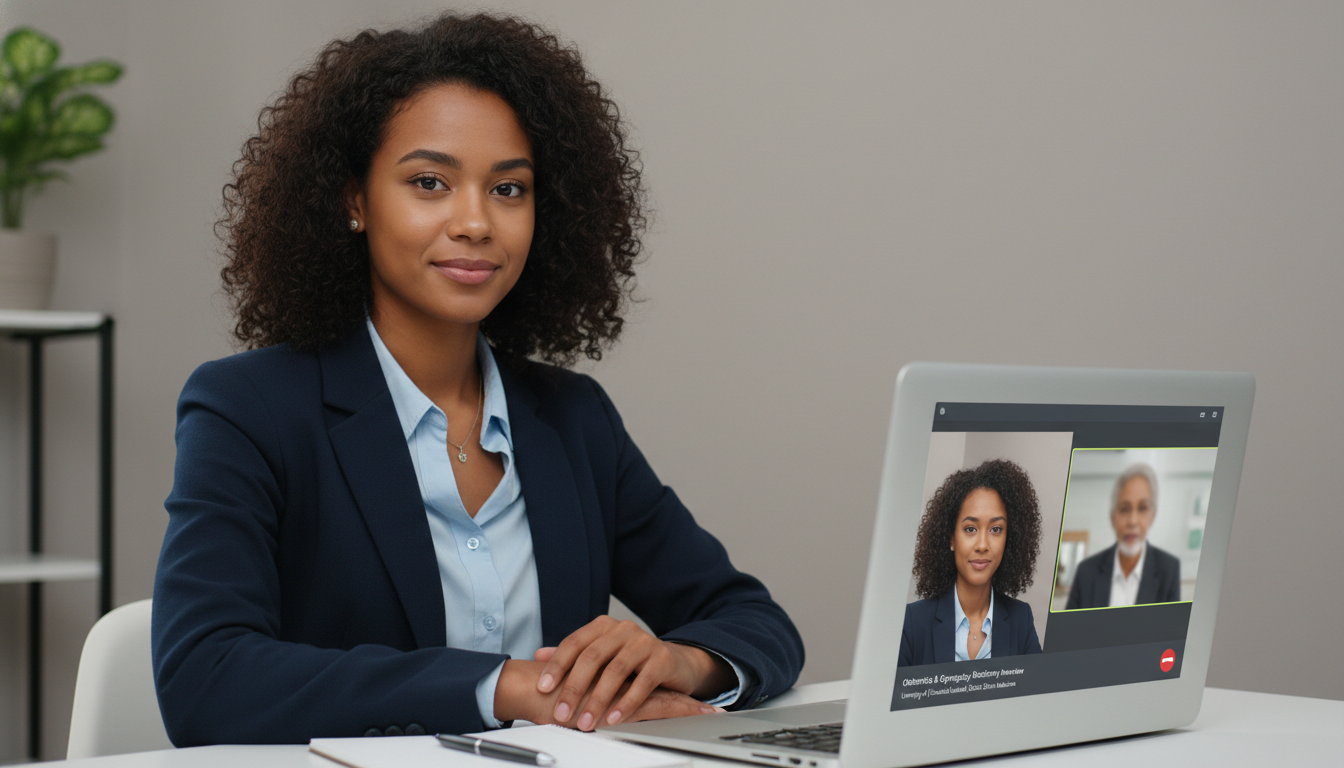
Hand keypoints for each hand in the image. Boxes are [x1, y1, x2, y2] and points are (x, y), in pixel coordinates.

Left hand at [533, 615, 734, 729]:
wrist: (675, 662)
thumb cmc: (632, 660)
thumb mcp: (602, 655)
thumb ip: (573, 654)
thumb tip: (539, 655)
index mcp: (604, 626)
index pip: (575, 643)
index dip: (557, 665)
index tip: (543, 688)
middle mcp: (623, 629)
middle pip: (592, 657)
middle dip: (574, 687)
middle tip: (561, 713)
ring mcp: (644, 642)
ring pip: (616, 670)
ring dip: (598, 700)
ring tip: (586, 722)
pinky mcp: (663, 659)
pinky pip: (643, 682)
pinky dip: (626, 703)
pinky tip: (613, 719)